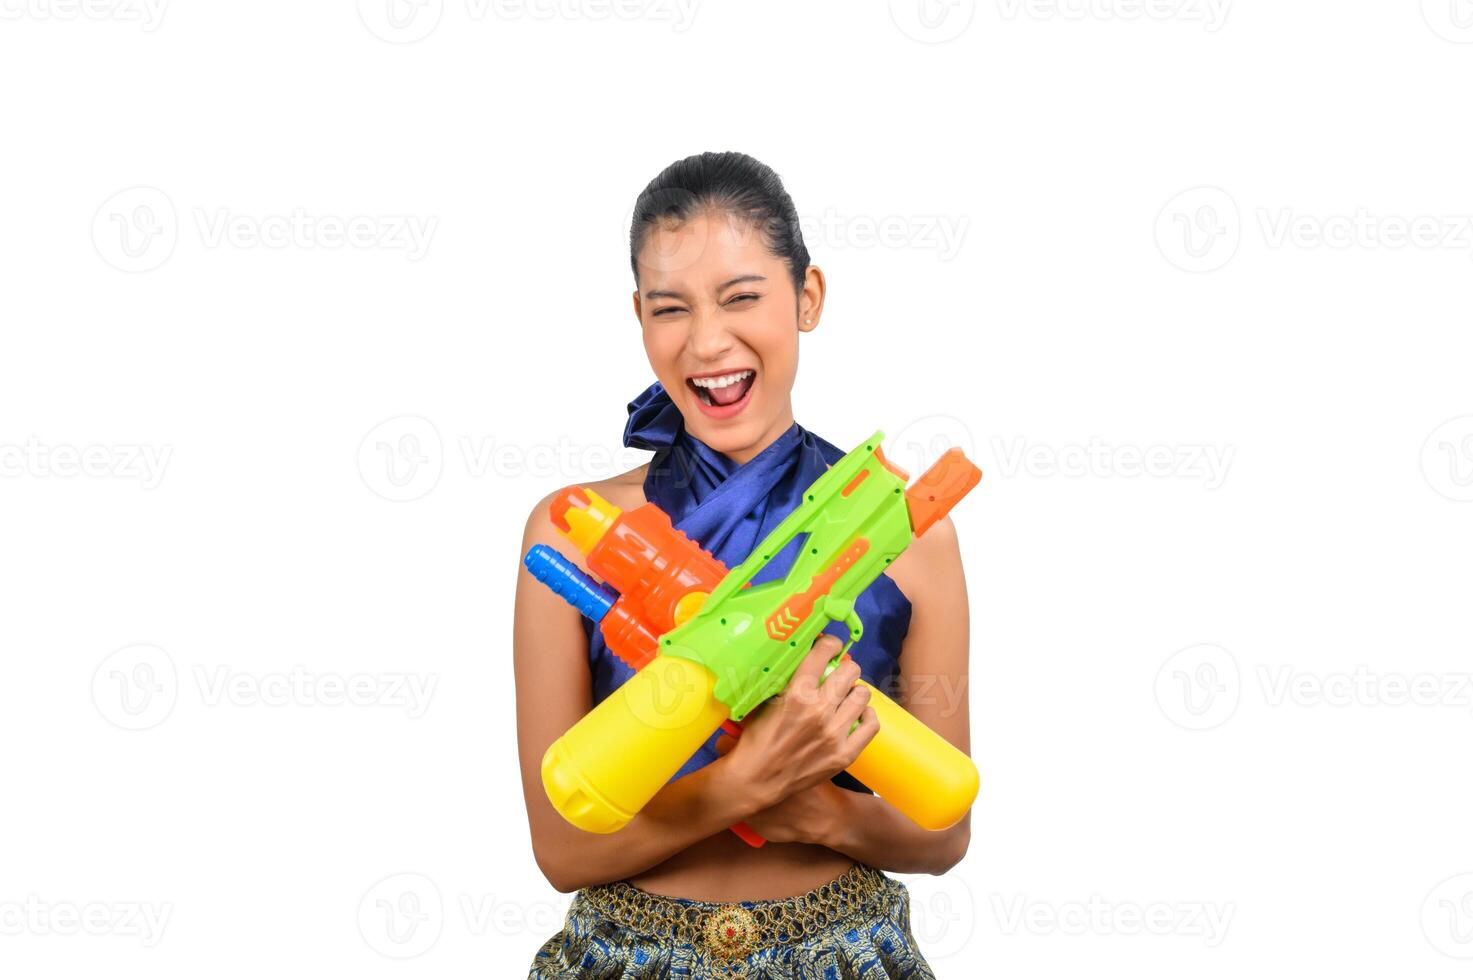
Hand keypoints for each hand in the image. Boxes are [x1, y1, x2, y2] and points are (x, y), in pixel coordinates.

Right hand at [719, 634, 879, 810]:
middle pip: (850, 671)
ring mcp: (834, 734)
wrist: (756, 780)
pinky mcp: (844, 754)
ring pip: (862, 695)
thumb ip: (788, 679)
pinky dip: (866, 716)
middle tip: (837, 675)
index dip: (830, 644)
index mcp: (797, 693)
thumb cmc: (757, 738)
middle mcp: (819, 711)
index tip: (830, 647)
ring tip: (845, 697)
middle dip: (844, 668)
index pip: (824, 653)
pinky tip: (857, 715)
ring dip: (854, 691)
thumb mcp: (766, 700)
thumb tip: (809, 657)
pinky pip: (871, 725)